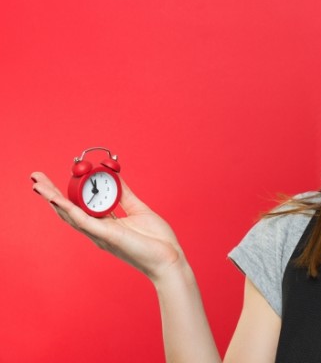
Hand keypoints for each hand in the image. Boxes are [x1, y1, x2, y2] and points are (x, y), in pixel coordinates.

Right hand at [31, 172, 184, 282]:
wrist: (169, 260)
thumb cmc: (156, 240)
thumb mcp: (139, 210)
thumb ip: (125, 194)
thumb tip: (115, 176)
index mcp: (105, 225)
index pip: (80, 206)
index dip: (66, 193)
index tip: (56, 177)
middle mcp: (98, 231)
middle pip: (68, 211)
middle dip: (50, 194)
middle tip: (36, 177)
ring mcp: (100, 235)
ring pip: (70, 215)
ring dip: (53, 200)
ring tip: (38, 185)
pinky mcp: (107, 237)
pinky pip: (85, 222)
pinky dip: (70, 210)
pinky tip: (57, 200)